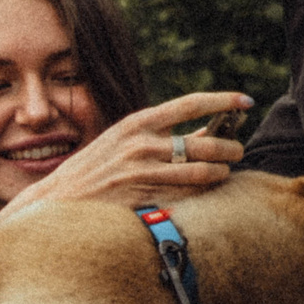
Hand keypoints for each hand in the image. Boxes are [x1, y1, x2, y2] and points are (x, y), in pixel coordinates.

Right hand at [1, 91, 251, 214]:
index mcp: (137, 123)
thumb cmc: (94, 171)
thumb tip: (206, 129)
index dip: (223, 101)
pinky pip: (189, 196)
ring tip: (222, 174)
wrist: (57, 202)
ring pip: (203, 172)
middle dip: (230, 148)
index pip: (190, 103)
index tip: (246, 101)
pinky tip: (204, 193)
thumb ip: (159, 135)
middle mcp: (141, 144)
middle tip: (237, 152)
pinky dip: (203, 194)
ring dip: (220, 174)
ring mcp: (143, 173)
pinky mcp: (144, 199)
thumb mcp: (121, 142)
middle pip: (205, 142)